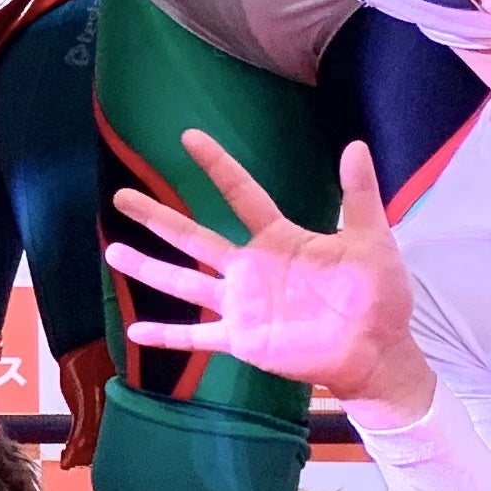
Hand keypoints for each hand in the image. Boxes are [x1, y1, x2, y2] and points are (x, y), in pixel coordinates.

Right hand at [107, 133, 430, 414]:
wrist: (377, 351)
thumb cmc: (378, 295)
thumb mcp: (372, 240)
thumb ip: (359, 195)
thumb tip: (355, 145)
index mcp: (279, 240)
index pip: (241, 194)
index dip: (216, 166)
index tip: (189, 138)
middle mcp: (251, 268)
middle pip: (194, 236)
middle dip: (157, 217)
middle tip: (121, 196)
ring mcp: (242, 304)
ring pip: (184, 282)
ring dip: (149, 269)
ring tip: (112, 252)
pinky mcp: (242, 339)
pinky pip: (197, 336)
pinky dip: (167, 337)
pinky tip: (134, 334)